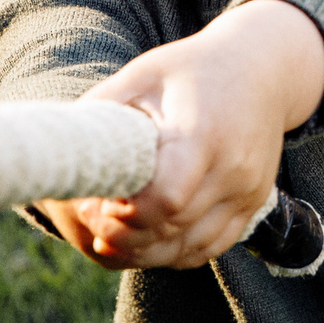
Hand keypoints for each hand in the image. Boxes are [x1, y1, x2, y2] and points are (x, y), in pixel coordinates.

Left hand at [33, 0, 323, 270]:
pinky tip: (145, 239)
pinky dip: (173, 253)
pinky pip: (208, 248)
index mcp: (203, 133)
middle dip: (124, 235)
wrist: (264, 69)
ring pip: (189, 249)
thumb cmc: (192, 69)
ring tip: (111, 234)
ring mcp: (248, 192)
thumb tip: (59, 150)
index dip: (124, 215)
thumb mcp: (142, 74)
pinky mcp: (253, 206)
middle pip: (172, 230)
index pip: (165, 199)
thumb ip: (102, 112)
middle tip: (93, 217)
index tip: (96, 204)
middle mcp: (234, 169)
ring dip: (144, 252)